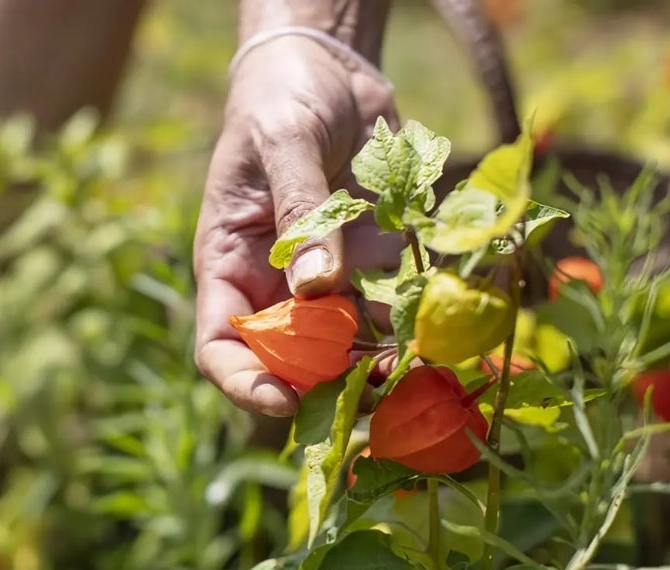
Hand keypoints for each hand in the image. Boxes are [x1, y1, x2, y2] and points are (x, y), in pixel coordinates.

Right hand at [194, 36, 403, 416]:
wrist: (327, 67)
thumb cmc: (281, 98)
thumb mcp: (285, 144)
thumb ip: (301, 212)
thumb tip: (316, 290)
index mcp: (230, 264)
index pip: (221, 345)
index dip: (246, 382)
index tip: (284, 403)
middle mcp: (275, 283)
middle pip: (292, 359)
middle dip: (331, 386)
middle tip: (377, 397)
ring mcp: (326, 276)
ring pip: (350, 343)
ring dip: (385, 362)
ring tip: (422, 369)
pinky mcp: (370, 259)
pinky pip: (394, 302)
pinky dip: (418, 318)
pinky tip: (447, 321)